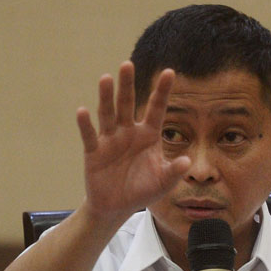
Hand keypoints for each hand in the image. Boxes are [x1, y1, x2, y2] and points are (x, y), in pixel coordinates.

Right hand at [76, 61, 189, 222]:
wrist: (117, 206)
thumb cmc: (142, 190)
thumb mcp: (162, 183)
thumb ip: (174, 172)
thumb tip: (187, 162)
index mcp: (149, 135)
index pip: (157, 109)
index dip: (162, 92)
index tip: (170, 72)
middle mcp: (129, 132)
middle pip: (128, 104)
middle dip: (128, 85)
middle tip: (127, 64)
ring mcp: (110, 140)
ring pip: (108, 114)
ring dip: (106, 97)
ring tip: (106, 78)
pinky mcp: (94, 152)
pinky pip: (90, 136)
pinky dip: (86, 125)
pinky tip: (83, 111)